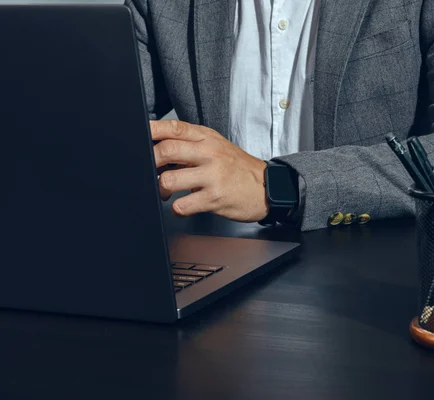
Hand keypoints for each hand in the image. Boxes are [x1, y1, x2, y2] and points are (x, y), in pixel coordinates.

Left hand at [150, 120, 268, 222]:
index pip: (173, 127)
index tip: (137, 137)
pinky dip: (176, 209)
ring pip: (169, 180)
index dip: (151, 131)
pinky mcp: (214, 198)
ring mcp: (212, 176)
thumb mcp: (218, 146)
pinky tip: (183, 206)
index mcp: (207, 138)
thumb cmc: (239, 169)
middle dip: (151, 163)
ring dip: (161, 188)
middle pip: (166, 151)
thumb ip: (192, 143)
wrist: (267, 187)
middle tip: (152, 171)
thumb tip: (160, 147)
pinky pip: (182, 205)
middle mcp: (209, 153)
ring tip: (166, 192)